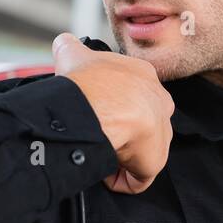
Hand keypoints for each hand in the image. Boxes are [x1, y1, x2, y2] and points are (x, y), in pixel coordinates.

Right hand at [52, 32, 174, 193]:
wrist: (97, 105)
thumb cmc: (88, 81)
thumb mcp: (74, 55)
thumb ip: (70, 48)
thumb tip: (63, 43)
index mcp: (143, 76)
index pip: (133, 95)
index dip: (111, 107)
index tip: (94, 114)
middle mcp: (158, 102)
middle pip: (141, 125)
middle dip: (119, 133)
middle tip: (96, 135)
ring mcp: (160, 132)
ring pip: (139, 152)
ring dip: (117, 156)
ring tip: (97, 152)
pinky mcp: (154, 160)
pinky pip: (137, 178)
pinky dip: (118, 179)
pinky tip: (103, 171)